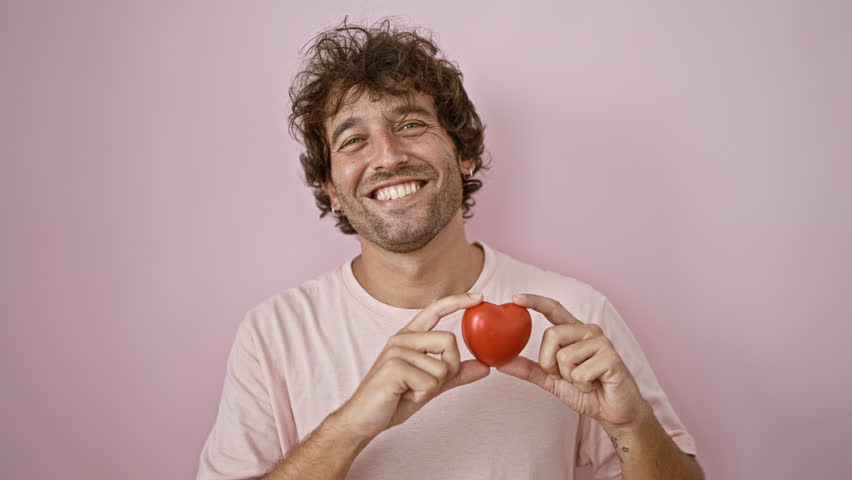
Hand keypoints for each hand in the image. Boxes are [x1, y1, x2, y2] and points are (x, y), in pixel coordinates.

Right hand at [335, 293, 490, 440]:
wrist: (364, 419)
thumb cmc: (393, 399)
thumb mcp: (430, 385)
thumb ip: (455, 374)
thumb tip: (484, 367)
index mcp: (409, 337)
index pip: (434, 310)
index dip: (457, 301)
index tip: (479, 296)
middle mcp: (402, 339)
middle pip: (449, 341)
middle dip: (448, 369)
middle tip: (428, 385)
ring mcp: (396, 351)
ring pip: (441, 367)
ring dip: (432, 388)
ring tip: (410, 391)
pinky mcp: (394, 367)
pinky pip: (429, 383)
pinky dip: (423, 396)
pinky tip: (404, 396)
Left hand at [497, 294, 650, 432]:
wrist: (615, 413)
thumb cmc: (587, 392)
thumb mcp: (552, 380)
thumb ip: (529, 369)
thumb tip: (500, 362)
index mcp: (574, 332)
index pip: (553, 309)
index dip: (535, 301)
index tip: (515, 297)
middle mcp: (588, 331)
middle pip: (552, 335)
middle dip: (550, 363)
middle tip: (565, 376)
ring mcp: (602, 342)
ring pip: (564, 356)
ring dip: (569, 378)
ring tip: (586, 381)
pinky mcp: (611, 357)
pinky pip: (580, 372)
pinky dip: (583, 386)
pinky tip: (596, 385)